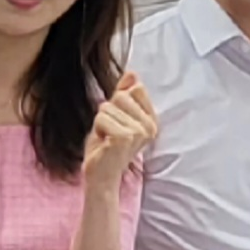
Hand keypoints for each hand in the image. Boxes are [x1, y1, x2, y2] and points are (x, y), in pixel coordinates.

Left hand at [81, 71, 157, 186]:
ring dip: (100, 123)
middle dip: (107, 113)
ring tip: (106, 139)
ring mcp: (139, 132)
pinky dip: (97, 130)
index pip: (135, 89)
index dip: (119, 103)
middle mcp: (150, 126)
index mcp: (152, 120)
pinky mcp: (124, 137)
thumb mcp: (116, 115)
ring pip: (107, 107)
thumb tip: (132, 73)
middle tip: (110, 133)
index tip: (119, 122)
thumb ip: (124, 94)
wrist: (100, 176)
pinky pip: (101, 118)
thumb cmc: (107, 146)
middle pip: (120, 96)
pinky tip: (104, 144)